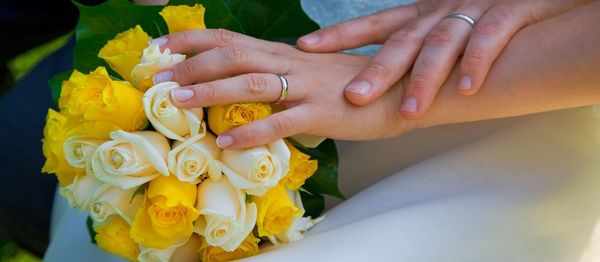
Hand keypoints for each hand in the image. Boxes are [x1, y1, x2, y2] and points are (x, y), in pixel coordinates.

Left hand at [151, 29, 415, 148]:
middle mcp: (291, 63)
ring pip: (251, 83)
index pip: (230, 38)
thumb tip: (244, 83)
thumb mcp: (310, 72)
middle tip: (158, 77)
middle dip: (191, 65)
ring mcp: (306, 88)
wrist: (400, 90)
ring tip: (177, 102)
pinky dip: (251, 133)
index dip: (192, 40)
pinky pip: (281, 122)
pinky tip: (227, 143)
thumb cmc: (352, 83)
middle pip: (233, 55)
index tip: (161, 46)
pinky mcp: (322, 113)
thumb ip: (278, 74)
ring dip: (210, 91)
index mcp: (284, 52)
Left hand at [297, 0, 588, 118]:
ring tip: (408, 110)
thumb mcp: (438, 25)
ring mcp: (471, 11)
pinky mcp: (509, 12)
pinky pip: (489, 38)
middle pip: (402, 41)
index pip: (371, 25)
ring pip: (442, 43)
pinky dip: (477, 63)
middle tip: (354, 97)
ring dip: (424, 78)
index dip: (339, 35)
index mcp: (418, 15)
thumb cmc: (480, 14)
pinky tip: (465, 89)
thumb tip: (375, 81)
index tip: (305, 46)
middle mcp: (438, 12)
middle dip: (378, 70)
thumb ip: (411, 49)